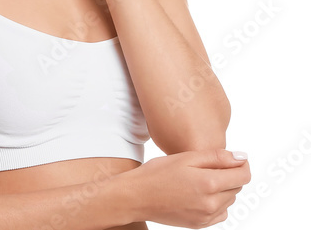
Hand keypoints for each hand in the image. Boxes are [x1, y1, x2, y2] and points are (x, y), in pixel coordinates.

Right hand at [126, 149, 250, 226]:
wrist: (136, 197)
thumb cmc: (156, 174)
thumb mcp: (185, 157)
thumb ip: (216, 157)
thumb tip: (242, 158)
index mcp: (210, 183)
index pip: (244, 175)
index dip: (241, 164)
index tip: (233, 159)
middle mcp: (212, 203)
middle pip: (237, 187)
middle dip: (229, 175)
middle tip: (206, 167)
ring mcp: (207, 216)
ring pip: (229, 200)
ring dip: (222, 189)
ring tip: (199, 180)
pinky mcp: (201, 224)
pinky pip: (220, 213)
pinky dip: (215, 203)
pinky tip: (198, 194)